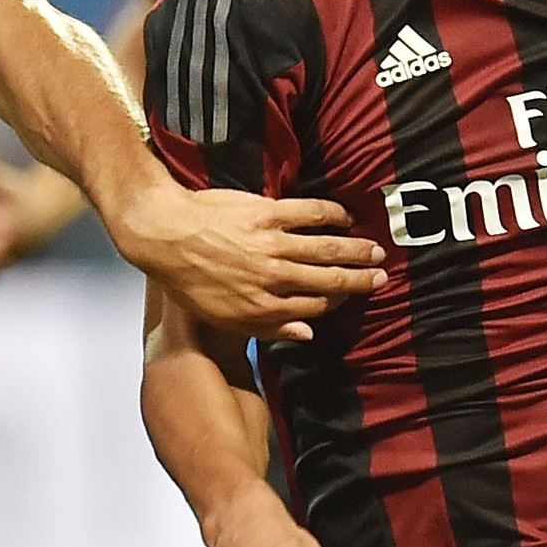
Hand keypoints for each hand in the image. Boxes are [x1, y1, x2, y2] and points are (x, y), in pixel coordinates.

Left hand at [111, 184, 385, 342]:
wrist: (165, 235)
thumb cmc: (190, 280)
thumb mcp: (224, 318)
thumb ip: (269, 327)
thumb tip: (308, 333)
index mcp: (263, 307)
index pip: (314, 307)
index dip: (338, 303)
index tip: (351, 296)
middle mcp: (273, 278)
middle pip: (329, 281)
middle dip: (359, 279)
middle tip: (381, 275)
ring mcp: (272, 245)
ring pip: (326, 248)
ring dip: (355, 249)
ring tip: (375, 250)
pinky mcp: (268, 214)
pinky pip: (310, 214)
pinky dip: (332, 214)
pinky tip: (345, 216)